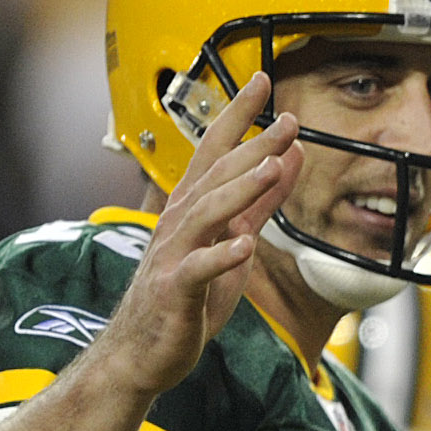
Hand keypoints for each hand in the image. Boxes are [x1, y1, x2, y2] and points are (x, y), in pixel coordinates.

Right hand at [94, 71, 301, 398]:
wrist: (141, 353)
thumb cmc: (187, 299)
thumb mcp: (233, 245)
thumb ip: (261, 203)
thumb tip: (288, 158)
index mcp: (193, 208)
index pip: (216, 149)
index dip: (239, 113)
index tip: (264, 78)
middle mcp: (180, 223)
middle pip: (217, 174)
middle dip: (253, 145)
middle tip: (287, 119)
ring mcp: (174, 255)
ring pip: (208, 213)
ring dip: (240, 190)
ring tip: (271, 168)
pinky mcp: (174, 291)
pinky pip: (199, 270)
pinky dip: (221, 257)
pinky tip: (244, 246)